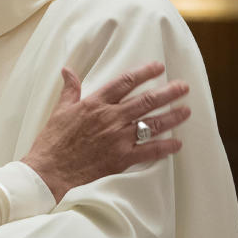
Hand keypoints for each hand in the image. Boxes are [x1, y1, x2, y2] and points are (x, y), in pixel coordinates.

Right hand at [21, 61, 189, 202]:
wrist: (51, 169)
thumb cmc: (53, 140)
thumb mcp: (60, 110)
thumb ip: (70, 89)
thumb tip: (68, 70)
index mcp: (95, 103)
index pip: (124, 82)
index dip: (144, 73)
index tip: (158, 67)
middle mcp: (110, 118)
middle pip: (145, 101)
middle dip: (167, 92)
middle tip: (183, 87)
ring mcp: (118, 138)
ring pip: (152, 124)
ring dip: (172, 116)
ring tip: (186, 110)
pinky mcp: (122, 158)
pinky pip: (149, 151)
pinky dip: (165, 147)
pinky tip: (177, 144)